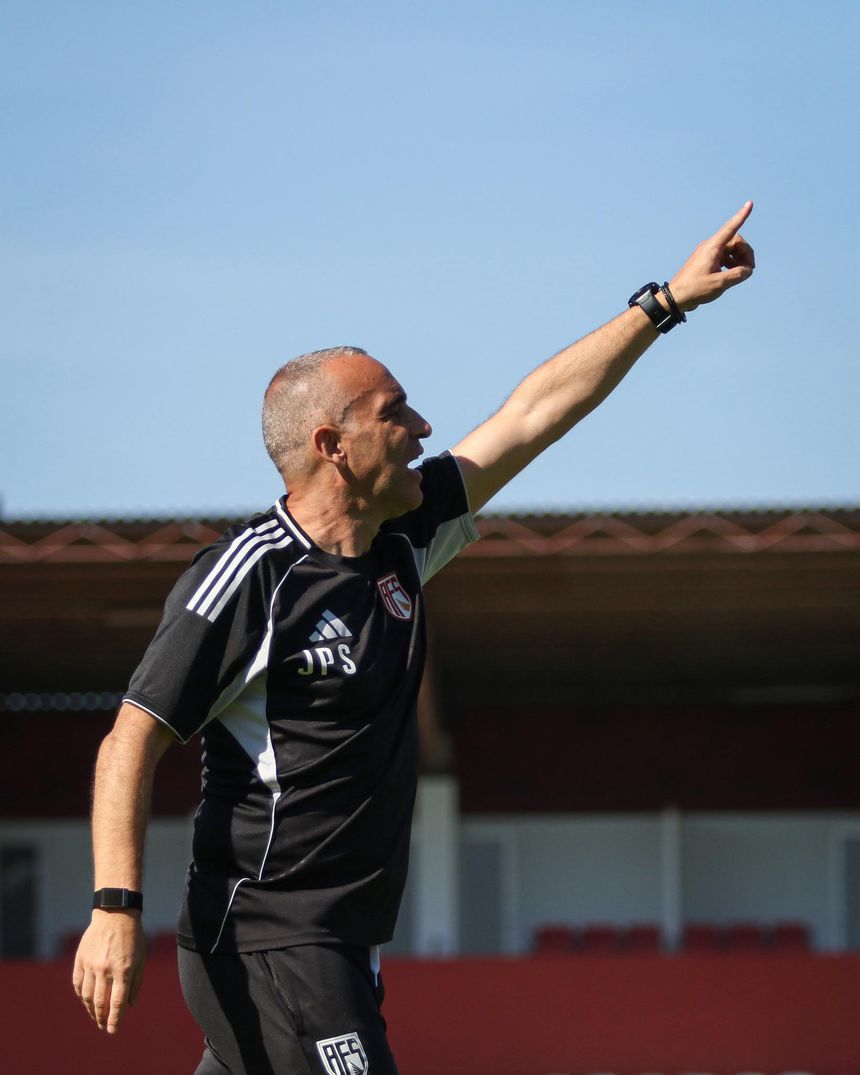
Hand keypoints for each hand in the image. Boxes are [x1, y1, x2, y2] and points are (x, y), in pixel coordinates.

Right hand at [72, 910, 145, 1033]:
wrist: (115, 914)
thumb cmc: (132, 937)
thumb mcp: (140, 959)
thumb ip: (136, 983)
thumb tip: (131, 1005)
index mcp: (123, 969)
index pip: (117, 1002)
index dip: (115, 1019)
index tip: (113, 1030)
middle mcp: (105, 969)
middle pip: (100, 1002)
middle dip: (101, 1018)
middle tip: (103, 1026)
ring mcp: (91, 964)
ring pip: (87, 996)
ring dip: (90, 1010)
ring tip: (95, 1016)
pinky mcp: (80, 959)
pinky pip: (78, 983)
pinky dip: (81, 995)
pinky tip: (86, 1000)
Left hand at [669, 201, 755, 312]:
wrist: (676, 297)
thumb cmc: (695, 289)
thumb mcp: (720, 283)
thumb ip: (738, 275)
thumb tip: (748, 270)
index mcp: (712, 247)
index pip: (730, 228)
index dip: (742, 216)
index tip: (750, 204)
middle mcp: (709, 246)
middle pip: (735, 242)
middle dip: (745, 253)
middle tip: (749, 269)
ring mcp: (707, 253)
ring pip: (730, 250)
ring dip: (739, 259)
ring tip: (742, 274)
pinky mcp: (706, 261)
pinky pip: (724, 256)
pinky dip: (731, 263)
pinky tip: (733, 274)